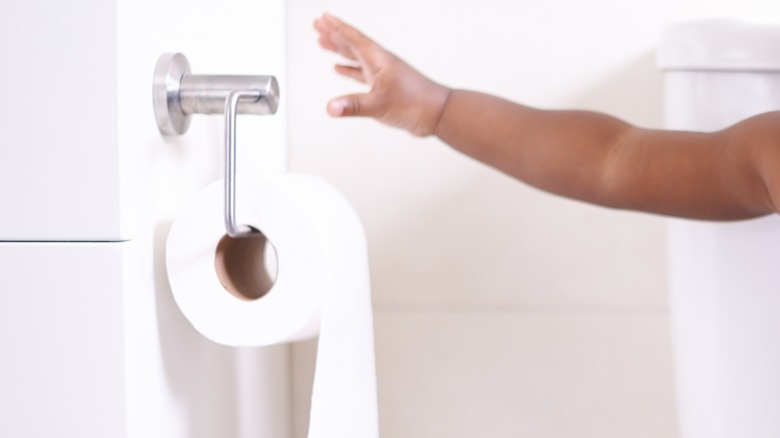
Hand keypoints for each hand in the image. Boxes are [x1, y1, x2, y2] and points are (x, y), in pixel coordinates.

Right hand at [314, 13, 450, 136]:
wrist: (437, 113)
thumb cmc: (416, 104)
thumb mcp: (380, 104)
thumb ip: (354, 106)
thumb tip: (331, 107)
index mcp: (379, 60)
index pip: (354, 38)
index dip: (338, 28)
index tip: (323, 18)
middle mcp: (380, 64)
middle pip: (352, 44)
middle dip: (335, 34)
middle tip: (317, 25)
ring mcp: (382, 74)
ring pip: (355, 57)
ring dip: (340, 50)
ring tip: (324, 43)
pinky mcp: (384, 87)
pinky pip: (361, 74)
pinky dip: (349, 70)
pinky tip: (340, 69)